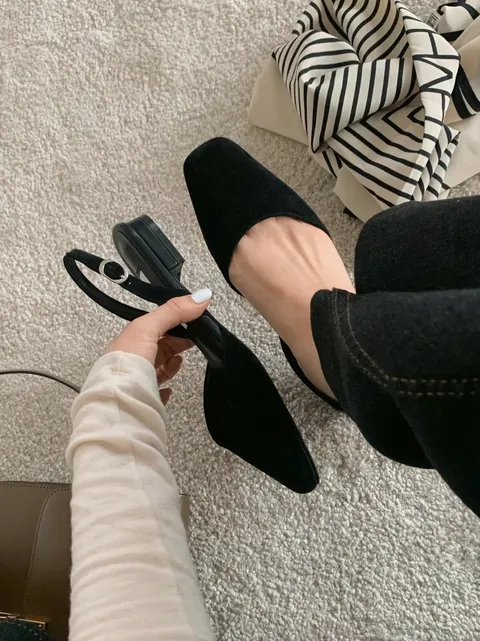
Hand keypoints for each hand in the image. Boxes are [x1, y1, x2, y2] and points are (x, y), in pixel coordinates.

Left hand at [105, 289, 211, 403]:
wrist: (118, 405)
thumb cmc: (126, 365)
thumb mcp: (148, 329)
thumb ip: (173, 312)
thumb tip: (202, 296)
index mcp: (130, 341)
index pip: (155, 327)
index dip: (175, 323)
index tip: (195, 321)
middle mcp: (131, 361)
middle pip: (158, 348)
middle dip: (175, 344)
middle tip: (194, 342)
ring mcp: (137, 382)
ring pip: (158, 370)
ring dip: (170, 365)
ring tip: (178, 364)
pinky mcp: (143, 402)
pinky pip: (155, 393)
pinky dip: (164, 389)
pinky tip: (168, 390)